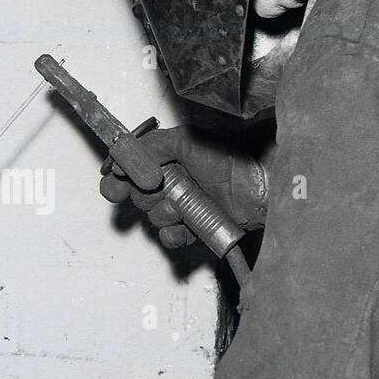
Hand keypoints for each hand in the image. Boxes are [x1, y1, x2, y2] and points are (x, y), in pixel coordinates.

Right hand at [98, 127, 271, 248]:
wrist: (264, 183)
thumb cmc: (234, 156)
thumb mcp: (187, 141)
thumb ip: (151, 147)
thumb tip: (122, 157)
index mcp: (169, 156)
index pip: (131, 170)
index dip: (118, 179)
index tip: (114, 186)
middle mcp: (175, 180)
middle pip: (138, 196)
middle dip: (147, 195)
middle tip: (162, 188)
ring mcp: (186, 204)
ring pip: (154, 218)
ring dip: (164, 214)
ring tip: (183, 205)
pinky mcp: (196, 226)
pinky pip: (171, 238)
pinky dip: (173, 235)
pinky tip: (182, 228)